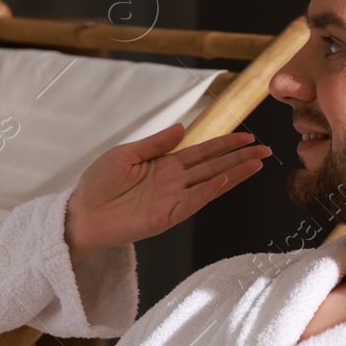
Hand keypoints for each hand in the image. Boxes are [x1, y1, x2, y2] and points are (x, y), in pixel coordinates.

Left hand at [64, 126, 270, 261]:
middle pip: (214, 166)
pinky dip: (208, 191)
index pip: (202, 152)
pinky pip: (192, 202)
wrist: (81, 212)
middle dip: (239, 158)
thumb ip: (156, 143)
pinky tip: (224, 179)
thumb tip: (183, 128)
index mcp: (165, 164)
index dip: (224, 144)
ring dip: (234, 174)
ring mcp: (173, 199)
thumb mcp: (126, 154)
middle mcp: (174, 181)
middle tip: (264, 149)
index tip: (246, 136)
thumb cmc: (97, 184)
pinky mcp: (166, 216)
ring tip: (257, 163)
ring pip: (210, 184)